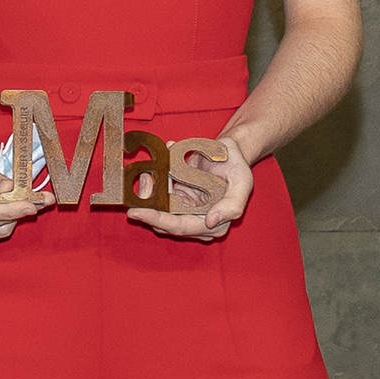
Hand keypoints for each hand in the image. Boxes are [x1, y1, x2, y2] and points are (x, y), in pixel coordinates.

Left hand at [130, 134, 250, 243]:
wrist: (229, 151)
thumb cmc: (238, 167)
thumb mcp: (243, 182)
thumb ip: (232, 205)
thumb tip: (211, 222)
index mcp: (213, 225)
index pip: (179, 227)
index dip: (156, 220)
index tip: (136, 212)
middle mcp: (195, 222)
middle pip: (162, 220)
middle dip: (148, 201)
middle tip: (145, 177)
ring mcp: (183, 210)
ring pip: (156, 208)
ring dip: (149, 190)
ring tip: (150, 170)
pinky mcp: (175, 198)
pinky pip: (157, 194)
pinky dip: (154, 180)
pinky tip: (158, 165)